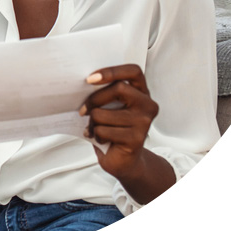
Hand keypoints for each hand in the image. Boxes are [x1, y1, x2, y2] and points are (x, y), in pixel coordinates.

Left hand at [80, 64, 160, 181]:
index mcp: (141, 92)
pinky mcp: (136, 139)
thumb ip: (105, 93)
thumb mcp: (110, 106)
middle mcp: (147, 105)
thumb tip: (83, 83)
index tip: (90, 78)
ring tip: (95, 128)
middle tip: (83, 110)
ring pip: (103, 113)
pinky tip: (101, 139)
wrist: (123, 159)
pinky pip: (104, 131)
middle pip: (118, 88)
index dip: (112, 71)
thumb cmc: (112, 128)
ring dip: (92, 122)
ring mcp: (144, 122)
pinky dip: (96, 135)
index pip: (133, 71)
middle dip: (94, 99)